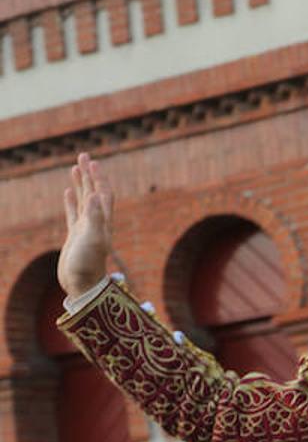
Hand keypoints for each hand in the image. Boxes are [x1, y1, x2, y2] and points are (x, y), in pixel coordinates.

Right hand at [57, 152, 114, 297]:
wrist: (82, 285)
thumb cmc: (88, 264)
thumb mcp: (93, 238)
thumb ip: (94, 216)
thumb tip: (95, 194)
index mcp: (103, 221)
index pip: (102, 193)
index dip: (98, 177)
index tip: (92, 161)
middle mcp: (97, 222)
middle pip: (94, 192)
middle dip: (90, 174)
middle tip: (84, 155)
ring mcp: (86, 228)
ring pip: (83, 200)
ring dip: (81, 184)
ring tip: (76, 167)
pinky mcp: (76, 235)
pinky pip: (73, 213)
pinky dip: (71, 201)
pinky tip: (69, 191)